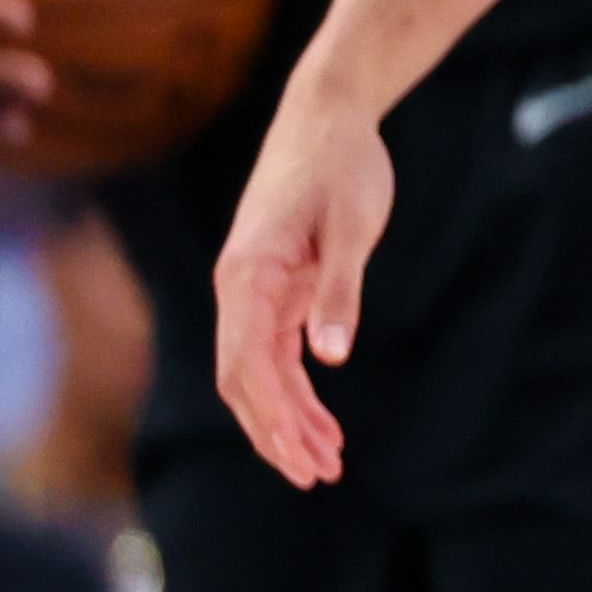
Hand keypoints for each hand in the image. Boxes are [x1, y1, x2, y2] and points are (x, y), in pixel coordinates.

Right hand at [213, 91, 396, 487]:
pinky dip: (296, 389)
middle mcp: (239, 290)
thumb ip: (339, 289)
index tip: (303, 456)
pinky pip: (275, 353)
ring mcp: (253, 292)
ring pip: (259, 373)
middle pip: (246, 381)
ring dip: (287, 419)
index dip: (273, 416)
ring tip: (326, 462)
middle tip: (320, 475)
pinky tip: (321, 420)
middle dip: (278, 432)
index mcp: (247, 276)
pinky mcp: (276, 288)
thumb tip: (329, 357)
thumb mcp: (352, 224)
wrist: (328, 117)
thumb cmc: (342, 164)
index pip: (247, 364)